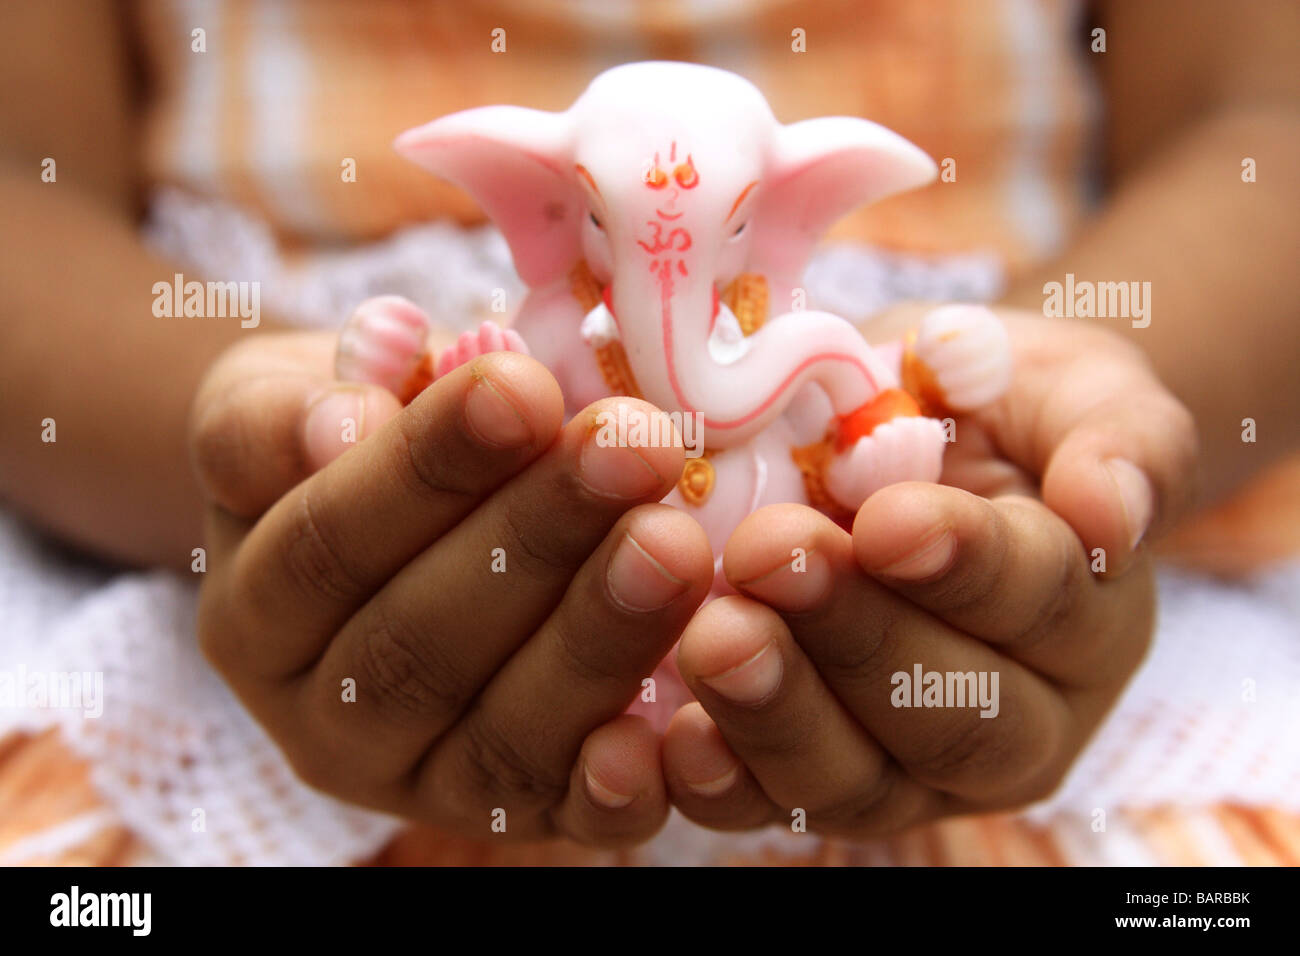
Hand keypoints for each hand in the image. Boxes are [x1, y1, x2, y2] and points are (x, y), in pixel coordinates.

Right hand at [190, 331, 712, 845]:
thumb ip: (281, 418)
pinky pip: (568, 818)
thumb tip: (338, 426)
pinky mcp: (513, 818)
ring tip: (677, 541)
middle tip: (634, 447)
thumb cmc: (347, 441)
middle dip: (536, 540)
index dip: (426, 470)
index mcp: (255, 616)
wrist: (395, 517)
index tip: (521, 389)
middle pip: (420, 646)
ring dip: (598, 638)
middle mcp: (323, 722)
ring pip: (502, 734)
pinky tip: (678, 724)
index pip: (328, 546)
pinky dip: (619, 785)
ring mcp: (421, 781)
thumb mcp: (279, 405)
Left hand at [658, 309, 1196, 836]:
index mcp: (1086, 622)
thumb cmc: (994, 405)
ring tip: (714, 636)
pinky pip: (770, 805)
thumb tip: (1113, 515)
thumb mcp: (1072, 388)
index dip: (965, 565)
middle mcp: (1016, 720)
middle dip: (857, 638)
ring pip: (859, 779)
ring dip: (780, 713)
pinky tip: (671, 734)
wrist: (910, 435)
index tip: (888, 519)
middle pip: (953, 717)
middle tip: (769, 556)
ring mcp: (913, 768)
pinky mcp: (816, 781)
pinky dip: (721, 779)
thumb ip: (1115, 438)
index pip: (1038, 602)